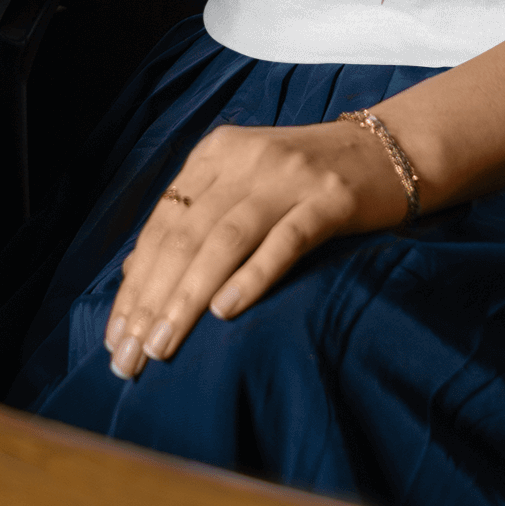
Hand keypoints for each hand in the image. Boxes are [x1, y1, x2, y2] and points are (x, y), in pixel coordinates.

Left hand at [103, 115, 412, 379]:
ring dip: (187, 297)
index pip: (163, 223)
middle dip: (151, 301)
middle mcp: (246, 159)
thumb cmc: (306, 179)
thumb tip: (134, 272)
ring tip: (163, 345)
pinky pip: (285, 240)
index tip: (115, 336)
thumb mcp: (242, 183)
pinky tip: (226, 310)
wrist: (389, 149)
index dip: (136, 282)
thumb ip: (193, 217)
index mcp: (216, 153)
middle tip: (130, 356)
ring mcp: (289, 177)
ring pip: (225, 240)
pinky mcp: (330, 199)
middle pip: (186, 235)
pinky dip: (252, 276)